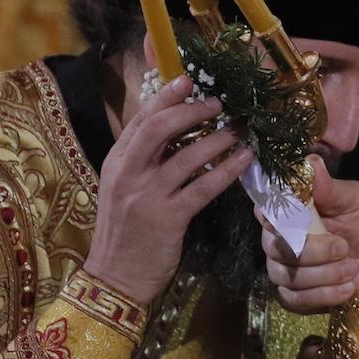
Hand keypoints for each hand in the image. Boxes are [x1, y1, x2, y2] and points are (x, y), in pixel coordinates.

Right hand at [82, 75, 252, 304]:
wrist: (114, 278)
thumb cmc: (125, 233)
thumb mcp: (123, 189)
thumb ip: (143, 161)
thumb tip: (178, 131)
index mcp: (115, 164)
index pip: (139, 121)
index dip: (165, 98)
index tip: (187, 80)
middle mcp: (127, 175)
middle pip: (157, 129)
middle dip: (190, 110)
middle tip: (218, 103)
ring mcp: (146, 196)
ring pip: (185, 156)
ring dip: (217, 138)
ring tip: (239, 129)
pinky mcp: (168, 219)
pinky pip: (203, 187)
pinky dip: (226, 169)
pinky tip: (244, 159)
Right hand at [262, 160, 358, 312]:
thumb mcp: (356, 200)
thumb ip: (330, 187)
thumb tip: (310, 161)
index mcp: (290, 212)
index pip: (266, 212)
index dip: (276, 218)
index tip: (303, 220)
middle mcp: (279, 240)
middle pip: (275, 248)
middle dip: (314, 251)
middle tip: (344, 247)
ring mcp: (284, 270)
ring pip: (286, 276)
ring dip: (324, 275)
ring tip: (352, 268)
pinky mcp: (294, 297)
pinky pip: (295, 300)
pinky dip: (324, 295)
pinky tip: (347, 288)